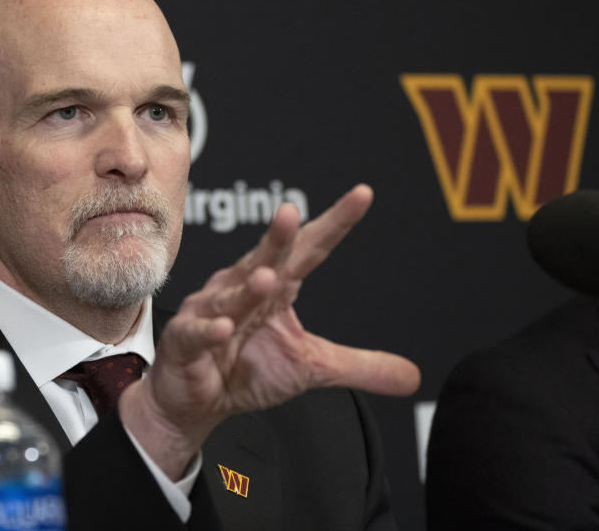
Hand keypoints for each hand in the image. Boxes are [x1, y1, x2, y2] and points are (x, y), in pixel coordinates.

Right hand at [119, 184, 420, 478]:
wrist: (197, 402)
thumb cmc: (245, 370)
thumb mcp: (312, 367)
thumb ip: (360, 366)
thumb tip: (414, 376)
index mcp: (275, 285)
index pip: (310, 248)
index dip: (335, 223)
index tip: (363, 195)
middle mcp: (240, 286)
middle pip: (265, 258)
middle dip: (278, 237)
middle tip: (291, 213)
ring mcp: (209, 311)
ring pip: (231, 296)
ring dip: (248, 290)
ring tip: (268, 280)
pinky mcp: (184, 340)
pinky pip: (197, 332)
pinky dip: (210, 330)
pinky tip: (224, 327)